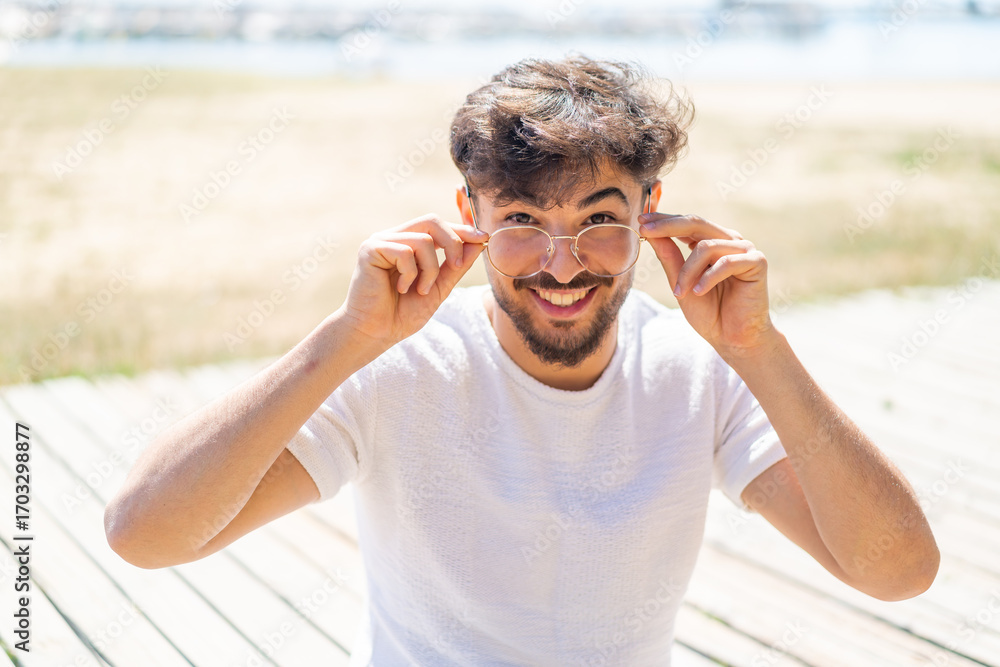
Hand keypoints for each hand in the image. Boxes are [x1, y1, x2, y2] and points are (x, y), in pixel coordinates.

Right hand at [339, 214, 486, 347]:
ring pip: (423, 239)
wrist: (376, 334)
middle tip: (457, 264)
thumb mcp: (438, 288)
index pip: (438, 227)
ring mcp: (380, 241)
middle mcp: (393, 237)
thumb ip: (456, 266)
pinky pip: (405, 251)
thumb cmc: (402, 314)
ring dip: (430, 269)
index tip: (483, 238)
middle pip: (432, 221)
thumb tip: (479, 243)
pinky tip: (401, 289)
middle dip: (453, 242)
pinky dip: (411, 274)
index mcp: (408, 243)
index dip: (461, 230)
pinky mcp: (370, 249)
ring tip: (420, 290)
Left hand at [640, 212, 775, 356]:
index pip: (687, 223)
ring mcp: (745, 250)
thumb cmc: (709, 313)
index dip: (664, 220)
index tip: (640, 220)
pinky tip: (699, 292)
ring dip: (687, 272)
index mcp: (712, 242)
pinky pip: (726, 262)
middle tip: (645, 231)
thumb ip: (669, 257)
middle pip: (696, 223)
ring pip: (706, 247)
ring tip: (680, 293)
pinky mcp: (757, 262)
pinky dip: (708, 278)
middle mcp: (729, 241)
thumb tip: (650, 233)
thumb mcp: (680, 282)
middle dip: (667, 226)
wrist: (734, 339)